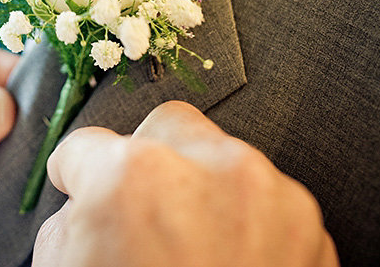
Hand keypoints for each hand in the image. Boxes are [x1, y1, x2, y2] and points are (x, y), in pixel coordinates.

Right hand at [33, 101, 338, 266]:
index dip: (76, 176)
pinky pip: (264, 197)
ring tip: (195, 251)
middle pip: (164, 126)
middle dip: (148, 160)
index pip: (84, 147)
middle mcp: (205, 167)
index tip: (79, 189)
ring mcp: (265, 191)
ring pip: (220, 156)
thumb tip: (84, 207)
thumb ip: (72, 225)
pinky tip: (230, 264)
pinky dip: (246, 221)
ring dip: (203, 190)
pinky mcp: (307, 223)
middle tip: (142, 209)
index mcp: (129, 179)